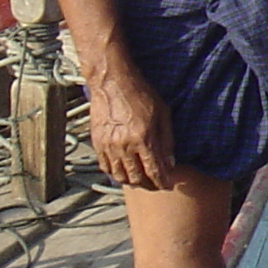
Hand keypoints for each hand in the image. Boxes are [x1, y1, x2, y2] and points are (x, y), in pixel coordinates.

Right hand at [86, 65, 177, 189]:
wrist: (112, 82)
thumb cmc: (140, 94)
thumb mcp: (163, 114)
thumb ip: (167, 140)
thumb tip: (170, 162)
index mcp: (143, 138)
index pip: (154, 171)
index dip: (162, 182)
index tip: (168, 185)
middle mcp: (125, 145)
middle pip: (137, 178)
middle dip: (149, 185)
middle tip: (156, 185)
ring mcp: (108, 146)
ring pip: (119, 176)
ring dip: (132, 182)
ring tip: (141, 181)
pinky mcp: (97, 143)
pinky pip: (105, 167)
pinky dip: (115, 174)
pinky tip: (123, 172)